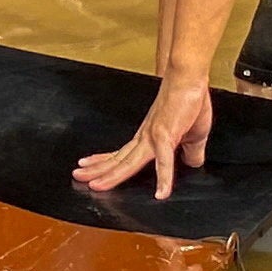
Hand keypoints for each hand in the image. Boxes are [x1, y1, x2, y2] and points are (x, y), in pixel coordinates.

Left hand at [73, 76, 213, 199]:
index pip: (122, 154)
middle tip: (78, 177)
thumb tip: (193, 162)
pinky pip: (164, 162)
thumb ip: (190, 151)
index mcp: (148, 137)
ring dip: (111, 175)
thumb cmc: (189, 101)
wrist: (187, 78)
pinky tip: (161, 193)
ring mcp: (153, 137)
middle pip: (118, 159)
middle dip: (97, 170)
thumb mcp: (193, 135)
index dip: (106, 164)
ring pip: (128, 162)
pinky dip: (163, 178)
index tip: (93, 172)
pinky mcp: (166, 136)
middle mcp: (146, 137)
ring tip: (95, 185)